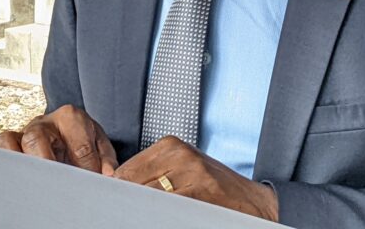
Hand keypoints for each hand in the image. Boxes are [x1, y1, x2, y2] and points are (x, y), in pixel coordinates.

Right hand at [0, 104, 117, 174]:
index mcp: (69, 117)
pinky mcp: (3, 148)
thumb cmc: (83, 140)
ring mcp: (20, 134)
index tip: (92, 181)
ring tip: (25, 180)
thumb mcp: (100, 145)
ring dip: (13, 161)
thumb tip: (108, 175)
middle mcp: (41, 123)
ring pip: (6, 141)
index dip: (87, 166)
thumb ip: (106, 159)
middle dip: (45, 161)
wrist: (67, 131)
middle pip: (35, 137)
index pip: (78, 143)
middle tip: (55, 180)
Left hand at [114, 136, 277, 221]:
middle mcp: (180, 155)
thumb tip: (114, 186)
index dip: (116, 193)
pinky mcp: (201, 193)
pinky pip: (165, 209)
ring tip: (144, 216)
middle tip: (124, 213)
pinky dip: (157, 216)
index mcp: (171, 146)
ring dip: (140, 211)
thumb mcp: (183, 170)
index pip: (125, 171)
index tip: (112, 205)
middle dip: (127, 203)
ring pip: (146, 198)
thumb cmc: (214, 188)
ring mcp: (192, 173)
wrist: (253, 202)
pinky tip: (164, 217)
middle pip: (133, 185)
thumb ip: (150, 175)